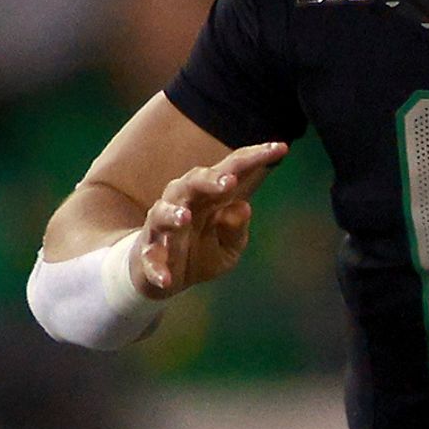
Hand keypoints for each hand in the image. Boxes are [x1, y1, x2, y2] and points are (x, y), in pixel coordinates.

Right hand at [128, 143, 287, 297]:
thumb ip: (237, 229)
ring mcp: (162, 228)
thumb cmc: (200, 253)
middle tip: (230, 182)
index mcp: (209, 198)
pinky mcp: (148, 254)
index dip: (254, 158)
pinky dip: (156, 269)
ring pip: (161, 212)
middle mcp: (183, 204)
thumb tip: (242, 208)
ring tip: (184, 218)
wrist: (165, 278)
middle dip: (210, 180)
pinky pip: (149, 258)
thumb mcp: (228, 248)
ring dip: (172, 214)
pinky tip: (167, 279)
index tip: (280, 148)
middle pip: (192, 182)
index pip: (232, 171)